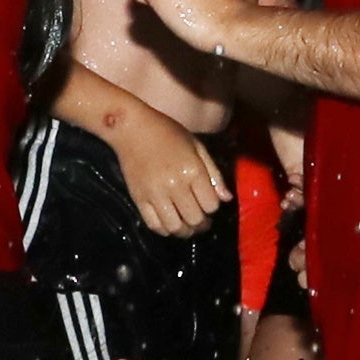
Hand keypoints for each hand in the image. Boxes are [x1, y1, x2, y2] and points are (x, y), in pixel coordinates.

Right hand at [106, 103, 229, 237]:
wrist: (132, 128)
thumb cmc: (168, 133)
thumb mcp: (197, 146)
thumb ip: (214, 173)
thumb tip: (227, 198)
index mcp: (192, 170)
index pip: (211, 205)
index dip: (213, 208)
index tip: (209, 204)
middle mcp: (175, 185)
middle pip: (194, 219)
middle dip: (202, 224)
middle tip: (202, 221)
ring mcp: (155, 193)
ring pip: (175, 227)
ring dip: (185, 231)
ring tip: (187, 226)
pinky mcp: (139, 198)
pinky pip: (154, 225)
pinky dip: (165, 230)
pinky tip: (170, 223)